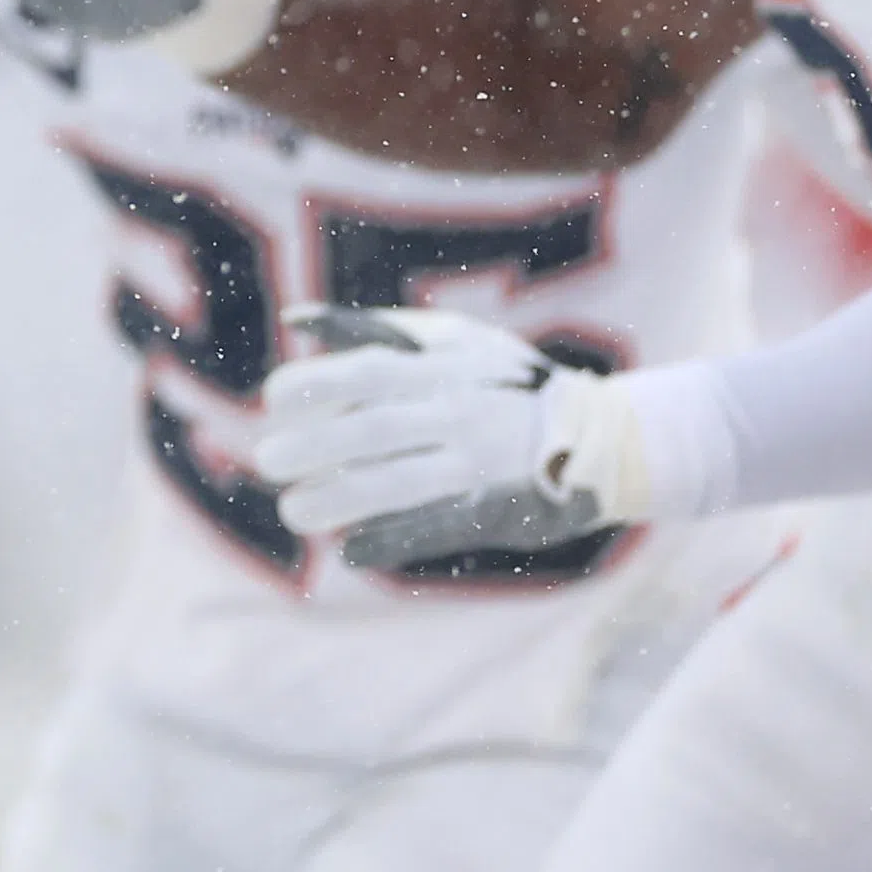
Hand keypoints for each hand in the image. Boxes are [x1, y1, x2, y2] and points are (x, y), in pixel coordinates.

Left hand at [258, 306, 651, 570]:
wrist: (603, 436)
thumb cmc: (503, 381)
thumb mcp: (449, 338)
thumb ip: (372, 329)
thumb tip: (295, 319)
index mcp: (440, 367)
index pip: (364, 372)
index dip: (313, 387)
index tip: (275, 402)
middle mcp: (455, 412)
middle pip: (370, 430)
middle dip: (312, 447)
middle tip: (268, 461)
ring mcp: (475, 464)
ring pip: (396, 483)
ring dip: (338, 499)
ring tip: (294, 512)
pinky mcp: (491, 511)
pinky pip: (434, 528)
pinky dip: (391, 540)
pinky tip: (351, 552)